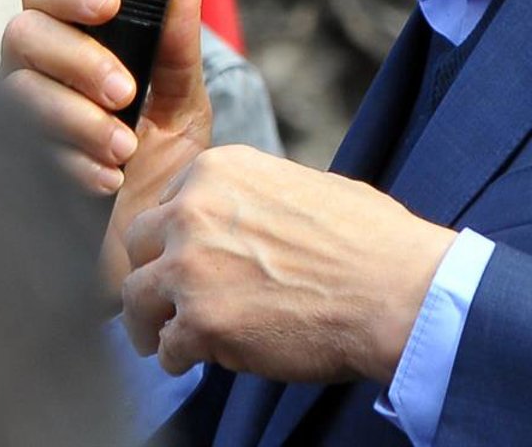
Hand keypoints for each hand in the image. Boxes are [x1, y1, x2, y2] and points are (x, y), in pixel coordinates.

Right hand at [1, 0, 213, 290]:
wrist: (144, 249)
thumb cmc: (161, 168)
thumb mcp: (182, 108)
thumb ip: (178, 52)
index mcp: (68, 46)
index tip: (110, 5)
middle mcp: (28, 74)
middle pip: (23, 33)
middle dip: (77, 58)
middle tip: (125, 92)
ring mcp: (8, 122)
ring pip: (17, 91)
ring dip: (75, 115)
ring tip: (124, 149)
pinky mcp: (3, 168)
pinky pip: (18, 149)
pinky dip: (68, 161)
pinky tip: (107, 180)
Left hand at [120, 146, 456, 383]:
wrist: (396, 290)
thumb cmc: (369, 240)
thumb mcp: (304, 185)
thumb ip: (255, 197)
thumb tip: (246, 217)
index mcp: (219, 170)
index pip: (167, 202)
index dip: (174, 236)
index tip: (184, 258)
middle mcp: (193, 210)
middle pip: (139, 244)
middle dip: (152, 272)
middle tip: (165, 300)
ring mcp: (192, 268)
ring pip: (135, 298)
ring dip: (150, 321)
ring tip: (164, 340)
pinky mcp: (201, 323)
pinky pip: (166, 348)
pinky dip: (180, 358)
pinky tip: (200, 360)